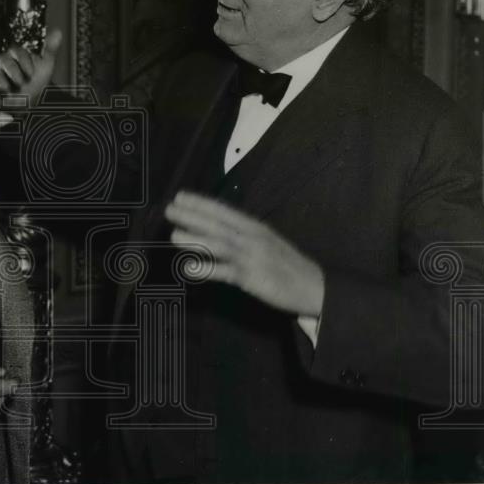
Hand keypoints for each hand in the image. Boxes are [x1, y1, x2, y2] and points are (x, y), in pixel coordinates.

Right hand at [0, 28, 62, 105]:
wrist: (29, 101)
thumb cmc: (36, 81)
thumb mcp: (46, 65)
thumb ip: (50, 49)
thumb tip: (59, 31)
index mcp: (16, 54)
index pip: (17, 52)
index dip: (25, 63)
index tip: (31, 74)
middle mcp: (3, 60)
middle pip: (4, 60)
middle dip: (15, 74)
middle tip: (22, 83)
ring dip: (4, 84)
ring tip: (11, 91)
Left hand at [165, 190, 324, 315]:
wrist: (314, 287)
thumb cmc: (287, 264)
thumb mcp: (266, 241)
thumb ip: (243, 235)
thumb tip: (216, 229)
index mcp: (255, 227)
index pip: (223, 211)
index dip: (201, 203)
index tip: (181, 196)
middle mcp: (252, 238)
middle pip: (217, 224)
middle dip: (192, 216)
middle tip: (169, 209)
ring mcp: (251, 257)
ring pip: (219, 245)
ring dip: (195, 239)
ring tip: (174, 235)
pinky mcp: (251, 278)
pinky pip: (225, 273)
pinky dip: (207, 269)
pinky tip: (190, 268)